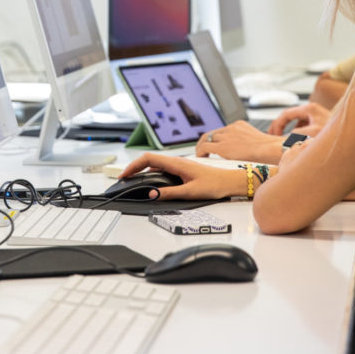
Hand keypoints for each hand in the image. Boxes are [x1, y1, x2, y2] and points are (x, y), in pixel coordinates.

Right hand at [118, 152, 245, 199]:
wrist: (230, 181)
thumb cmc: (215, 184)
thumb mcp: (190, 192)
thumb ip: (170, 193)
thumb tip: (152, 194)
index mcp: (176, 164)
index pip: (148, 159)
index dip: (133, 166)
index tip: (125, 174)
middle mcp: (176, 162)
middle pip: (149, 160)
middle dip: (134, 168)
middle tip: (124, 178)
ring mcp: (179, 165)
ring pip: (155, 164)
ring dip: (142, 170)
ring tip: (133, 179)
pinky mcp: (182, 170)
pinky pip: (162, 168)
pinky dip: (152, 173)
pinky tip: (150, 181)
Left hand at [195, 120, 284, 162]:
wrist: (270, 149)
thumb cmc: (269, 150)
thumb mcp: (258, 140)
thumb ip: (249, 142)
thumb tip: (249, 151)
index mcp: (239, 125)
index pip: (222, 130)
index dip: (216, 138)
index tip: (213, 144)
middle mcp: (231, 128)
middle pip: (213, 133)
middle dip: (206, 141)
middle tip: (202, 149)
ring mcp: (226, 136)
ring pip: (206, 138)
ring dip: (201, 146)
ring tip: (200, 154)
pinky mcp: (222, 146)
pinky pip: (205, 146)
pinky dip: (200, 151)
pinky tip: (200, 157)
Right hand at [268, 102, 330, 136]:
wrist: (353, 134)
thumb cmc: (336, 135)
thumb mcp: (313, 134)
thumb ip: (297, 134)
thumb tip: (283, 139)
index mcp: (309, 108)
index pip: (285, 114)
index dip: (277, 126)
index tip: (273, 137)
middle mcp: (312, 109)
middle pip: (288, 116)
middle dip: (278, 126)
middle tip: (270, 136)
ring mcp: (315, 114)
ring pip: (295, 121)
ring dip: (287, 129)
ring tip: (281, 140)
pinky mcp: (318, 121)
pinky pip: (303, 125)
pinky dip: (296, 131)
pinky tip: (296, 141)